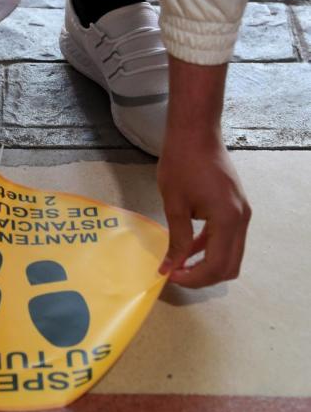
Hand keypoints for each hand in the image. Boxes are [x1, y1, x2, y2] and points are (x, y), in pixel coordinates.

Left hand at [157, 134, 250, 286]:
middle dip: (202, 276)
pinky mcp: (236, 208)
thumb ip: (177, 239)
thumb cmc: (181, 164)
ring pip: (231, 255)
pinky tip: (188, 249)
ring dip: (207, 264)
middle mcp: (242, 220)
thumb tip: (170, 267)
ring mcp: (242, 214)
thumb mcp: (175, 205)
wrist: (195, 133)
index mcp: (228, 220)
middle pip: (229, 266)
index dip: (193, 278)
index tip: (169, 276)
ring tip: (179, 265)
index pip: (216, 266)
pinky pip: (228, 239)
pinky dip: (210, 249)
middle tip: (175, 274)